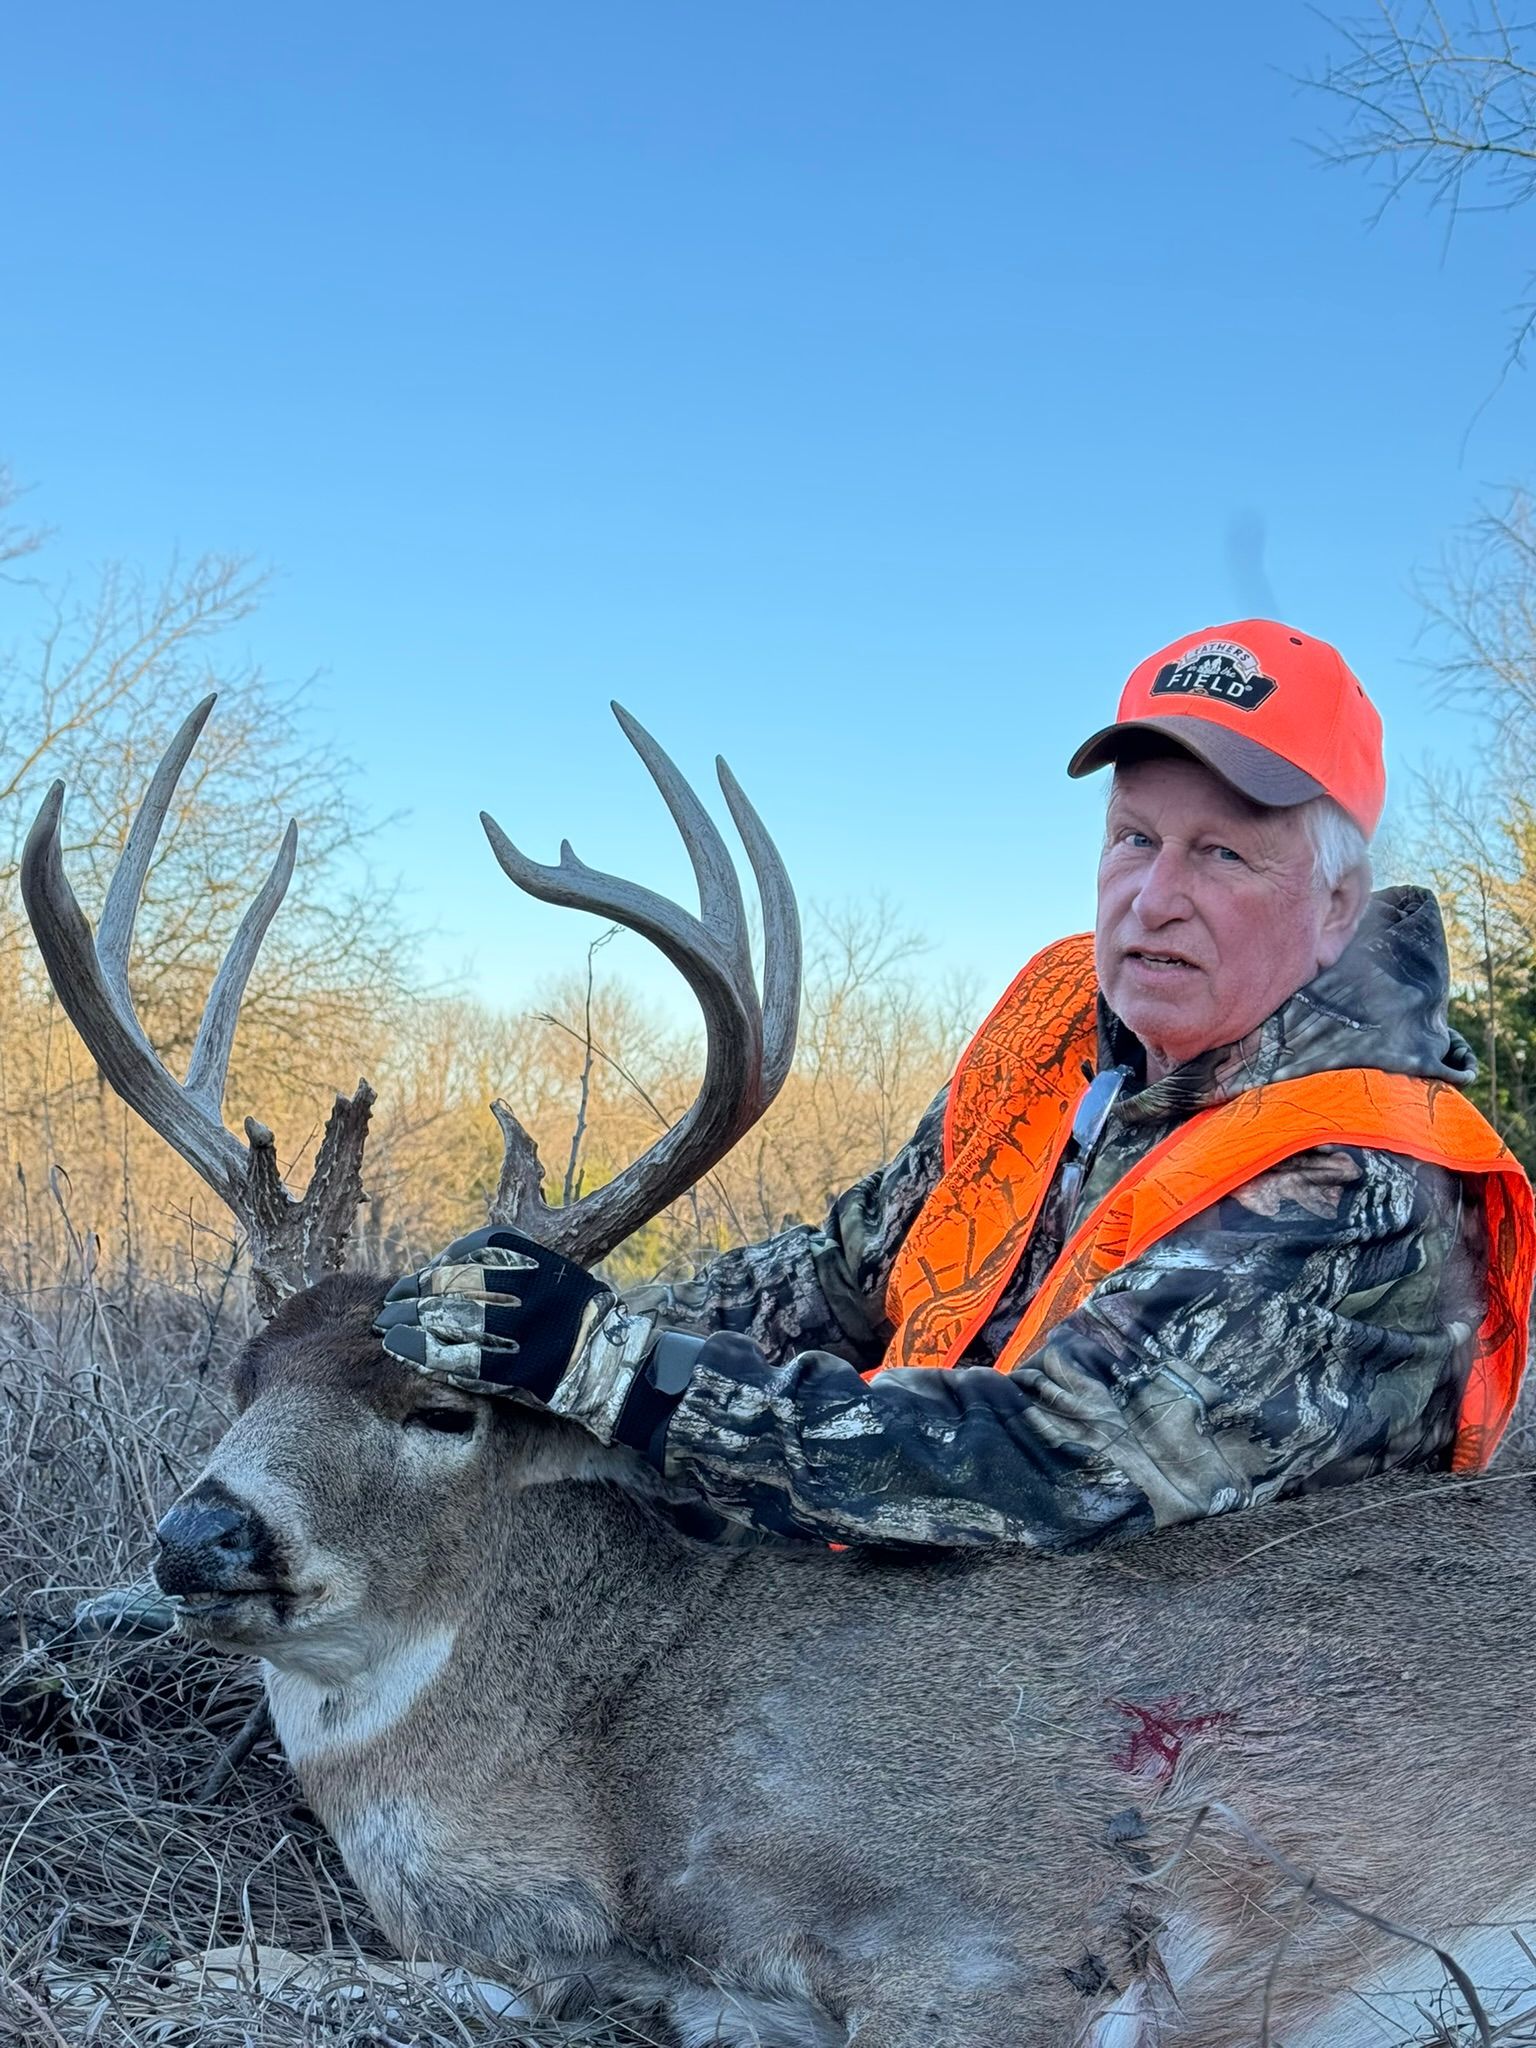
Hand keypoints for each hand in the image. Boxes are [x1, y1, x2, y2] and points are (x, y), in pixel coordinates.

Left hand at [373, 1225, 614, 1400]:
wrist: (612, 1362)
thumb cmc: (573, 1316)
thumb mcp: (551, 1273)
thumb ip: (506, 1266)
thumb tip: (442, 1267)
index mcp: (541, 1262)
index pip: (473, 1253)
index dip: (436, 1266)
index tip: (414, 1280)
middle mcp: (533, 1291)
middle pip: (458, 1285)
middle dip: (414, 1296)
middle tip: (387, 1308)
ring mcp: (527, 1330)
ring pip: (455, 1320)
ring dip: (412, 1323)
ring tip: (387, 1328)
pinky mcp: (521, 1369)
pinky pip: (463, 1359)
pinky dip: (426, 1354)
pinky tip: (402, 1352)